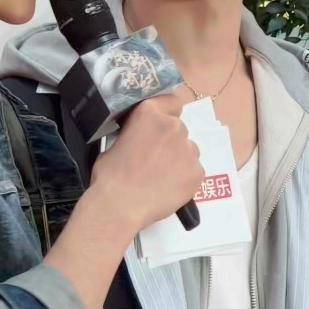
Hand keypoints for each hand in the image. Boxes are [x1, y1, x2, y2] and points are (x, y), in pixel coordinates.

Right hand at [89, 94, 203, 233]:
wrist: (120, 206)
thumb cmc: (110, 176)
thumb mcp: (115, 143)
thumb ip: (136, 134)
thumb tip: (141, 141)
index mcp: (150, 114)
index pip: (172, 102)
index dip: (167, 113)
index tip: (160, 127)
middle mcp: (174, 126)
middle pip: (179, 129)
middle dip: (170, 142)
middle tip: (155, 160)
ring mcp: (189, 149)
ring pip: (188, 150)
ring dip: (179, 159)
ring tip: (161, 178)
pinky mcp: (198, 171)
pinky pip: (193, 170)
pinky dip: (184, 178)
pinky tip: (168, 188)